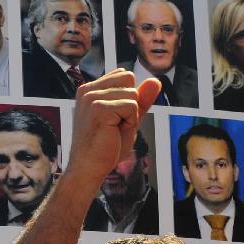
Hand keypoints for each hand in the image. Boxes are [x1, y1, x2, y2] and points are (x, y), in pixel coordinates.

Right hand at [66, 69, 159, 186]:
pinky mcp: (99, 108)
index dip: (128, 97)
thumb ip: (141, 99)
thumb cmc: (105, 147)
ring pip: (133, 93)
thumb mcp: (127, 118)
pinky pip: (132, 106)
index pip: (124, 75)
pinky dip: (130, 122)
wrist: (89, 168)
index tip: (113, 118)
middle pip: (129, 79)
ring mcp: (91, 97)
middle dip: (131, 102)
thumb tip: (155, 80)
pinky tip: (113, 133)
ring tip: (112, 130)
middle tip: (114, 125)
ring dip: (130, 115)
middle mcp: (88, 89)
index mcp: (90, 89)